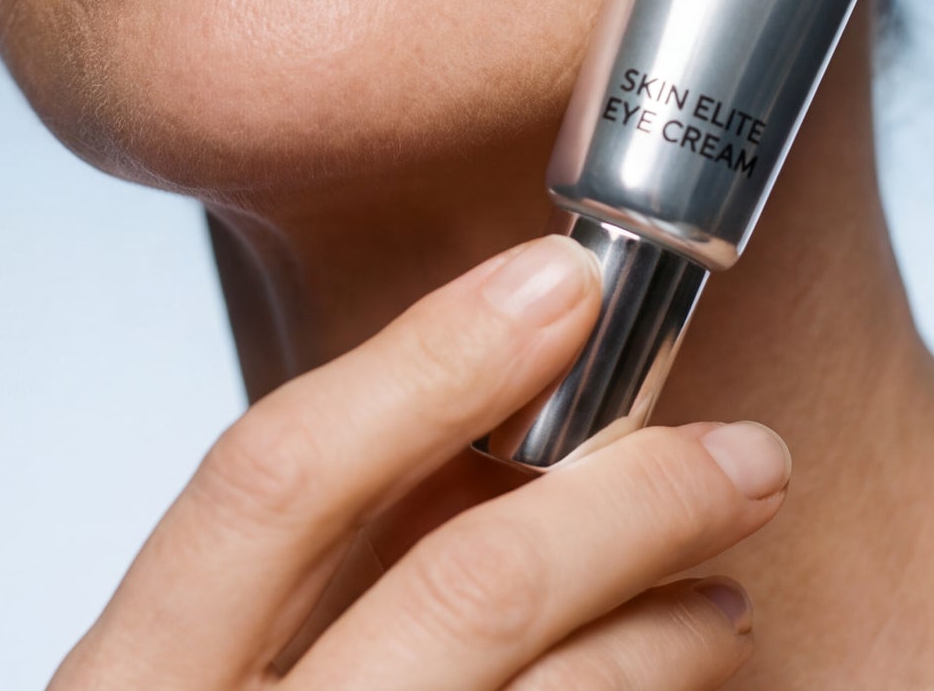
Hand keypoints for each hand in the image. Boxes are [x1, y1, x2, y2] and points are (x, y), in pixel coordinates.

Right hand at [50, 232, 789, 688]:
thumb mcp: (189, 681)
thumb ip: (288, 583)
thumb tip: (472, 417)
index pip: (269, 479)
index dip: (424, 359)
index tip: (561, 281)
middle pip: (457, 588)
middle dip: (625, 492)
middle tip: (744, 447)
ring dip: (666, 622)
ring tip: (731, 577)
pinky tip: (687, 674)